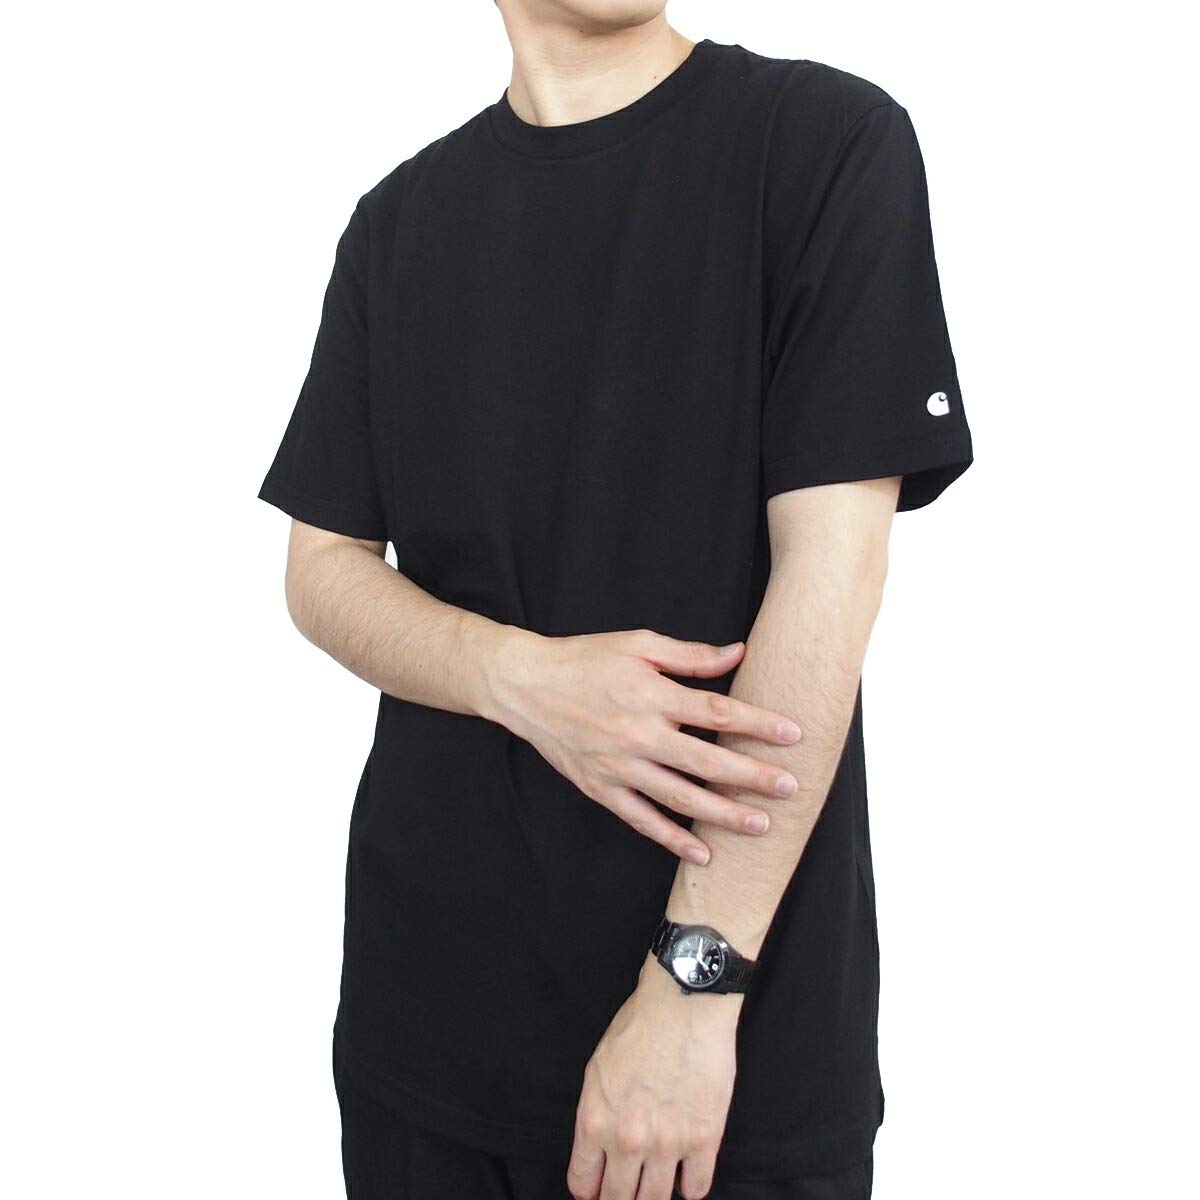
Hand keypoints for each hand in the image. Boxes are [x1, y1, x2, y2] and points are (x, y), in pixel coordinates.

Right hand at [485, 627, 801, 862]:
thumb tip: (738, 654)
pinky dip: (673, 837)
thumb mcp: (638, 645)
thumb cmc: (585, 659)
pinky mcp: (602, 788)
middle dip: (753, 776)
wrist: (526, 686)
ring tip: (760, 824)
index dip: (758, 724)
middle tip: (790, 788)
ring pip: (681, 797)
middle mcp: (639, 734)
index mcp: (651, 694)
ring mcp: (619, 766)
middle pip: (707, 761)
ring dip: (723, 813)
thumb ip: (690, 655)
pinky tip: (702, 852)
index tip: (793, 734)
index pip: (717, 712)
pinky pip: (643, 820)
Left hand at [568, 958, 738, 1199]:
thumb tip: (599, 1150)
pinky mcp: (704, 1138)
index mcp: (595, 1120)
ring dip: (654, 1196)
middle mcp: (627, 1139)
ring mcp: (667, 1143)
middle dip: (620, 1199)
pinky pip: (696, 1189)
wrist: (683, 1002)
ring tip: (656, 1183)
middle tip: (628, 1190)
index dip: (591, 1192)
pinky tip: (686, 1170)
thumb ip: (597, 1115)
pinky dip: (689, 1186)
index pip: (583, 1185)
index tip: (600, 1190)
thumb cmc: (640, 1026)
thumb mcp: (598, 1069)